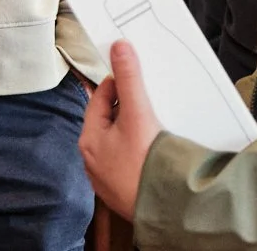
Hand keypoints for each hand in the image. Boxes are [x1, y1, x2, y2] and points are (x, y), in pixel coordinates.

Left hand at [78, 40, 163, 221]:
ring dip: (135, 130)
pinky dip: (141, 152)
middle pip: (110, 121)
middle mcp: (93, 160)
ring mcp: (109, 178)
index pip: (100, 99)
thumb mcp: (137, 114)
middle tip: (148, 98)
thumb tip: (119, 47)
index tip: (133, 75)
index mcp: (89, 140)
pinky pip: (131, 162)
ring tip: (155, 122)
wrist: (167, 209)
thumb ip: (129, 79)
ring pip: (120, 142)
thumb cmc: (145, 164)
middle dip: (127, 107)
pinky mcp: (125, 190)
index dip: (117, 83)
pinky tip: (156, 150)